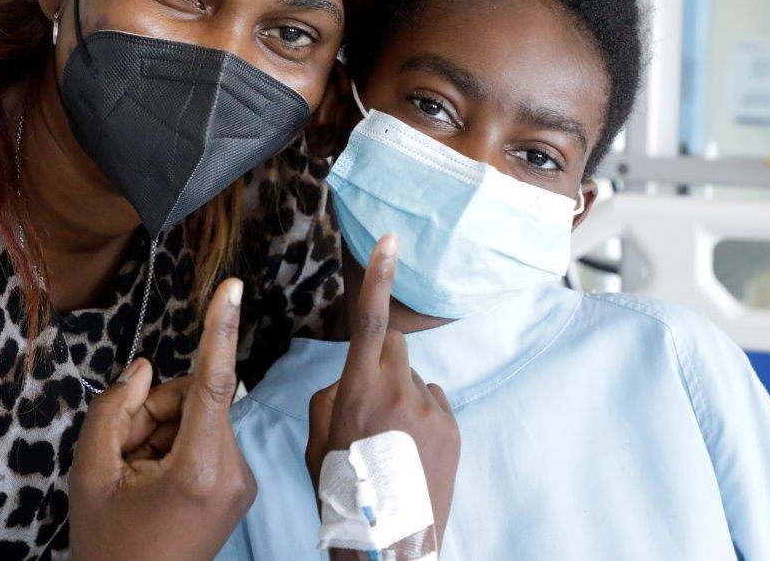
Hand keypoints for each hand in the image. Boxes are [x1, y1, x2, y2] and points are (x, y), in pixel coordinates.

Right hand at [69, 278, 255, 560]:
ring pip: (197, 417)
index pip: (214, 383)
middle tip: (122, 452)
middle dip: (153, 412)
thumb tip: (145, 369)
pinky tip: (152, 481)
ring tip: (134, 475)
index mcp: (200, 470)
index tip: (233, 287)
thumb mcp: (90, 474)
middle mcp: (233, 472)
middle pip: (194, 400)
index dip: (220, 329)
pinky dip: (174, 447)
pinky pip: (205, 439)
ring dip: (160, 432)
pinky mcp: (239, 486)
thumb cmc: (109, 545)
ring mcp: (242, 481)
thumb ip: (113, 411)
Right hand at [304, 234, 459, 548]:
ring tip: (390, 442)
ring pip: (414, 379)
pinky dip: (421, 417)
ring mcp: (431, 410)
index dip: (379, 276)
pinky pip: (433, 403)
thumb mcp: (317, 439)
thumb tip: (353, 378)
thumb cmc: (341, 492)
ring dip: (402, 396)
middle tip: (369, 401)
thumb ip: (333, 393)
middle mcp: (399, 392)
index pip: (370, 321)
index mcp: (359, 391)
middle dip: (381, 360)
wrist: (385, 542)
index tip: (391, 239)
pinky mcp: (452, 428)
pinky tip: (410, 452)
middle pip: (394, 345)